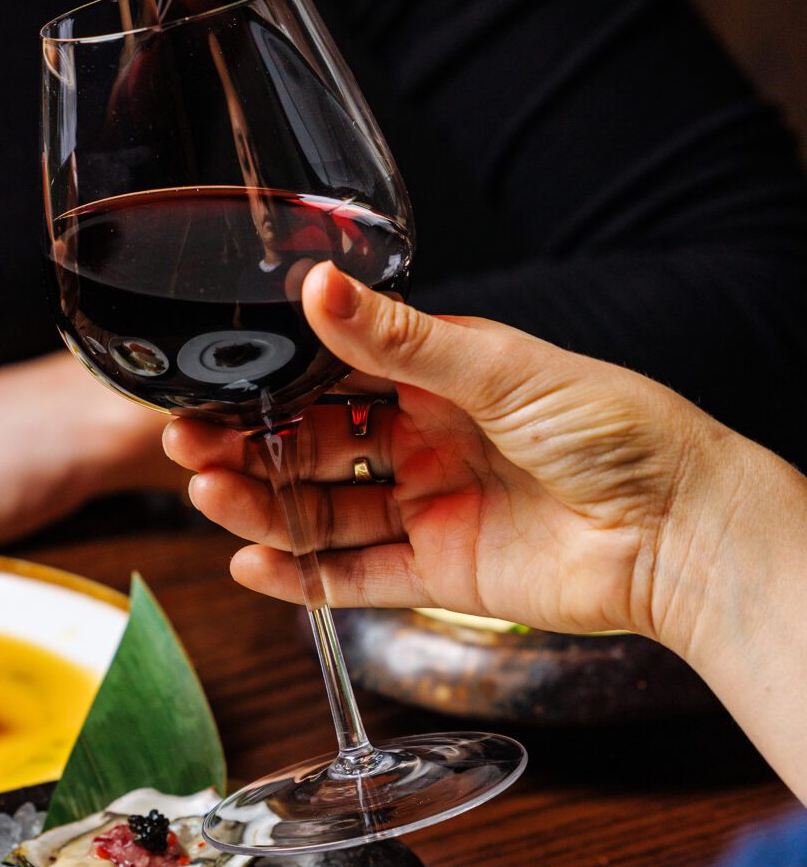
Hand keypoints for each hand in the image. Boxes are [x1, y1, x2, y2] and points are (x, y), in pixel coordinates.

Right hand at [163, 261, 758, 654]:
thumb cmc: (621, 432)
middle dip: (251, 446)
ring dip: (262, 506)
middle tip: (188, 444)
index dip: (272, 384)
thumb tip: (321, 288)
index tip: (214, 382)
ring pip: (324, 512)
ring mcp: (433, 509)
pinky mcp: (441, 574)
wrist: (679, 531)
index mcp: (446, 379)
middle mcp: (430, 442)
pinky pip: (354, 578)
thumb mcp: (503, 367)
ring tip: (207, 497)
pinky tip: (251, 563)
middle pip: (316, 446)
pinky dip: (301, 577)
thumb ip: (402, 340)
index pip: (336, 377)